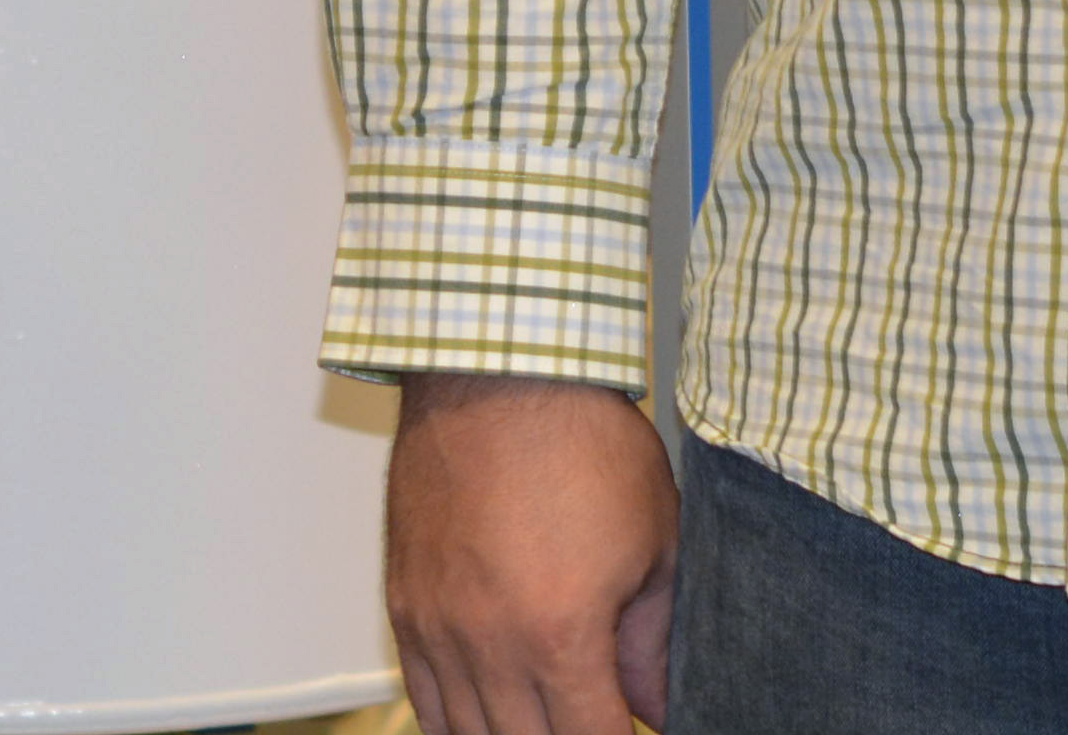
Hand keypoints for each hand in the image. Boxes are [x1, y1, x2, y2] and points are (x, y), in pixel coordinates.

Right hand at [388, 373, 674, 734]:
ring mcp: (439, 627)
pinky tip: (489, 721)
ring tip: (546, 721)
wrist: (499, 370)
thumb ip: (655, 643)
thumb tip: (661, 706)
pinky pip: (423, 700)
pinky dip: (458, 724)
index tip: (631, 733)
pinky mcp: (405, 605)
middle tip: (590, 721)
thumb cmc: (580, 439)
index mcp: (561, 634)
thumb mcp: (653, 542)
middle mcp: (490, 643)